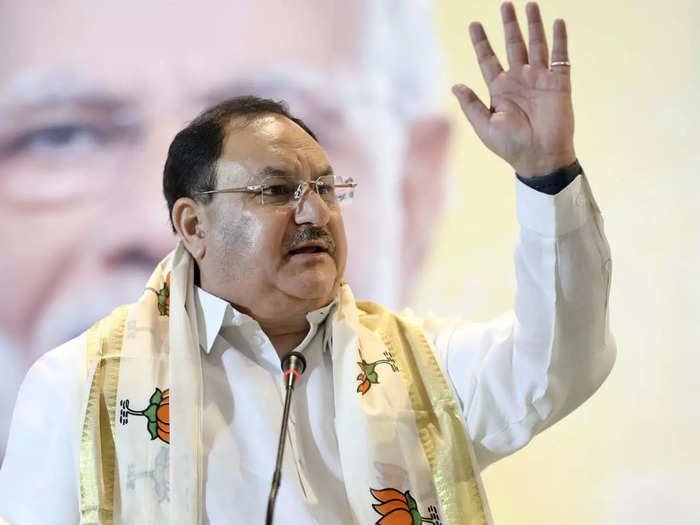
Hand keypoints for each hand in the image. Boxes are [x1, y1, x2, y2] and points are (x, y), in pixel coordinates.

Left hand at [453, 2, 575, 177]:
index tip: (474, 25)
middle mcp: (518, 80)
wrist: (540, 157)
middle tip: (505, 4)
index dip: (481, 42)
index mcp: (499, 90)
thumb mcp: (484, 126)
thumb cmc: (510, 147)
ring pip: (536, 45)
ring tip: (529, 5)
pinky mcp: (558, 83)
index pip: (488, 60)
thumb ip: (470, 105)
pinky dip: (559, 39)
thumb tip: (454, 86)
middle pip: (512, 45)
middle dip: (509, 25)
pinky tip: (557, 22)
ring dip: (533, 25)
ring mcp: (539, 80)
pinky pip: (559, 57)